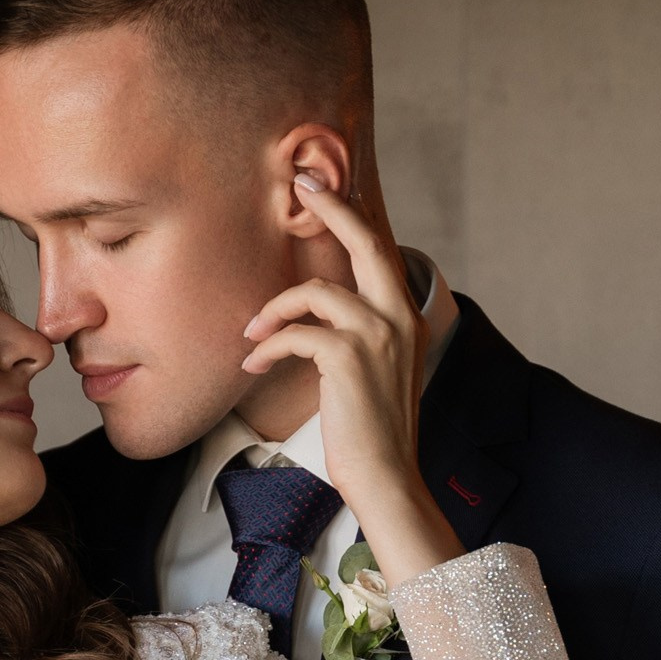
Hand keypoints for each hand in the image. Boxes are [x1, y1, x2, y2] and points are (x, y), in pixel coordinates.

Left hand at [242, 175, 461, 583]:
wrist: (386, 477)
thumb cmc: (371, 431)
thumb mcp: (374, 371)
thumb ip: (358, 332)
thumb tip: (315, 310)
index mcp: (408, 317)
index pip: (378, 252)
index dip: (348, 215)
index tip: (319, 186)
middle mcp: (400, 317)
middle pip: (364, 242)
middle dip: (329, 207)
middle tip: (298, 181)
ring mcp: (378, 334)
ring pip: (314, 294)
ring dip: (273, 311)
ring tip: (252, 336)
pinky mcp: (349, 357)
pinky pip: (296, 333)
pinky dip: (268, 345)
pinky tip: (254, 363)